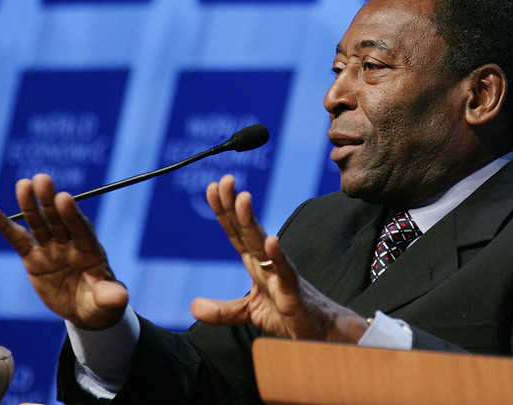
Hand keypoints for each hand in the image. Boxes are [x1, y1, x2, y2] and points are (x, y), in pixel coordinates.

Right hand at [0, 173, 127, 329]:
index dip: (72, 214)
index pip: (81, 229)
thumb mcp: (106, 301)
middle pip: (58, 219)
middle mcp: (70, 244)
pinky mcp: (34, 258)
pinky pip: (18, 240)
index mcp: (90, 250)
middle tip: (42, 179)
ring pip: (39, 224)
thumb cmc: (100, 302)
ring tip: (23, 184)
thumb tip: (122, 297)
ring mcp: (51, 248)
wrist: (84, 310)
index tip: (64, 198)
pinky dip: (5, 226)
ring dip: (30, 205)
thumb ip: (109, 296)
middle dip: (49, 201)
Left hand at [190, 175, 367, 342]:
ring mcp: (280, 273)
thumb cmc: (288, 314)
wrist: (319, 332)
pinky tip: (271, 241)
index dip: (224, 210)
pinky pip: (285, 271)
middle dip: (234, 205)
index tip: (213, 187)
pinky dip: (278, 255)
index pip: (236, 232)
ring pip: (262, 244)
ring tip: (242, 199)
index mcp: (255, 263)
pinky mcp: (293, 290)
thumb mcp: (249, 311)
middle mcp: (267, 262)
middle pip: (247, 230)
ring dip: (251, 221)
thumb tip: (193, 306)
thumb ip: (222, 310)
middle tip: (225, 180)